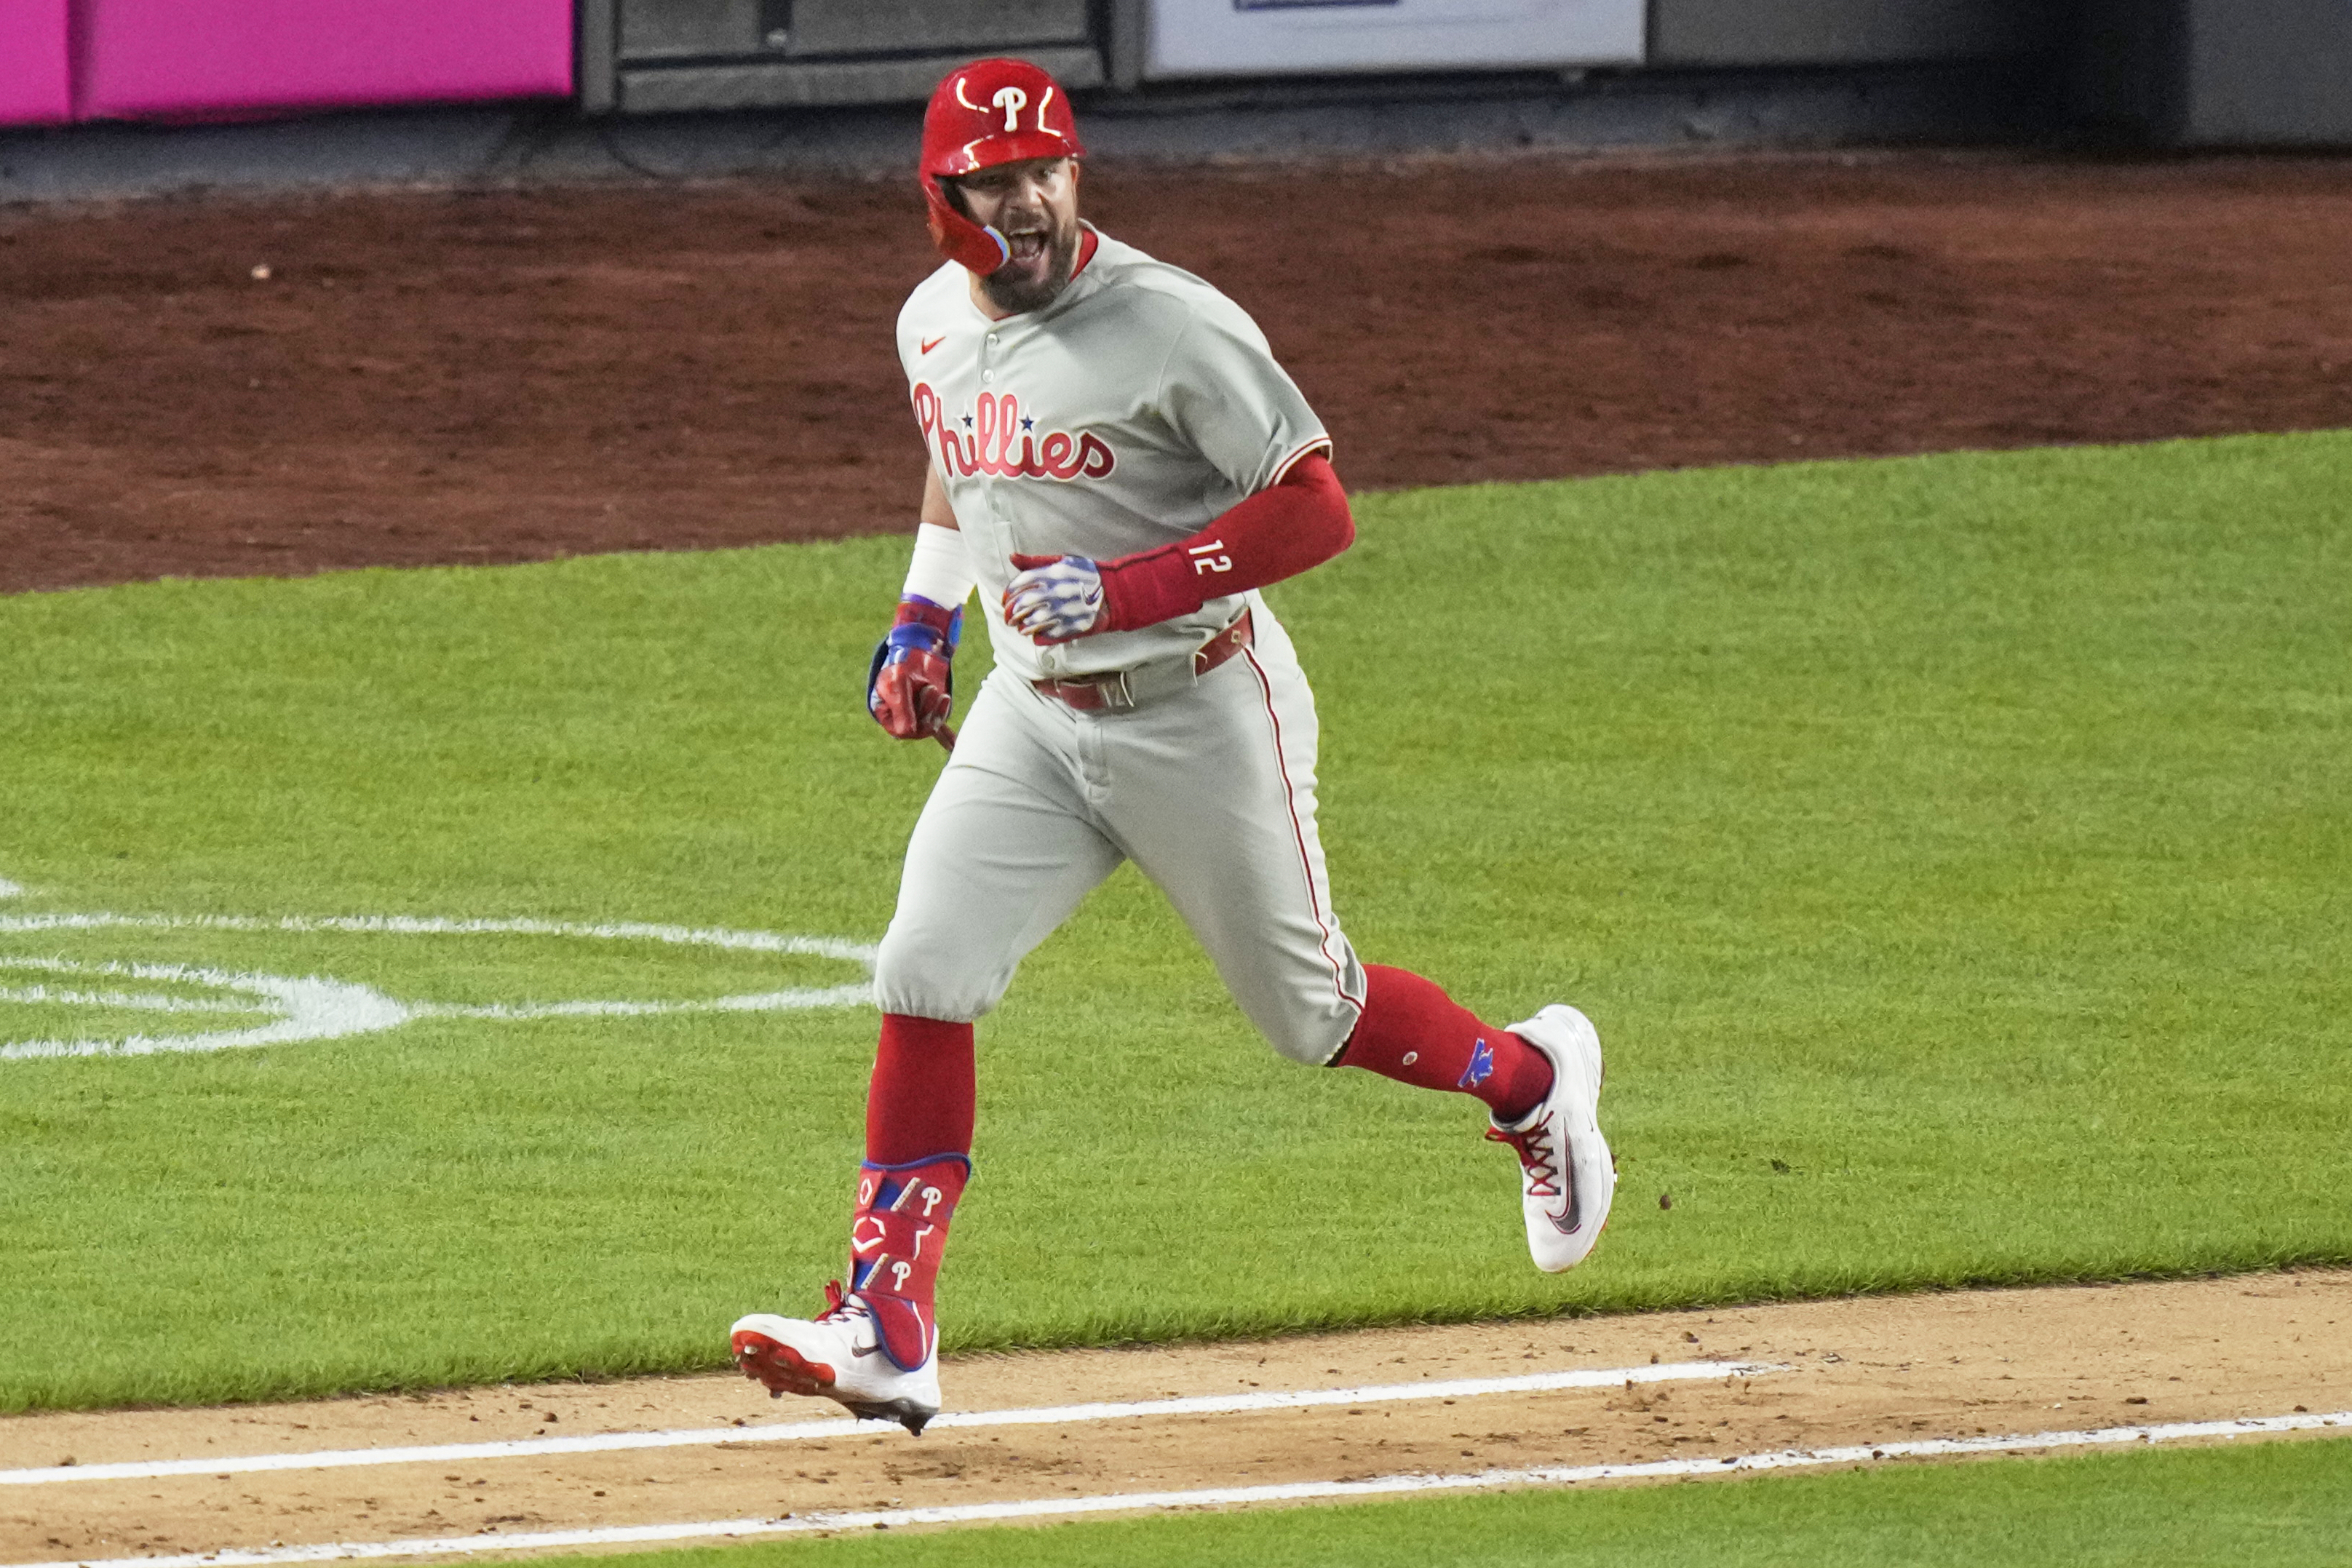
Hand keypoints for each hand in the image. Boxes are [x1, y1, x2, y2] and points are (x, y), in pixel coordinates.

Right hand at [867, 598, 959, 745]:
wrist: (917, 648)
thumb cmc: (901, 663)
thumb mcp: (897, 683)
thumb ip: (902, 708)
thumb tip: (908, 734)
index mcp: (886, 713)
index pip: (902, 732)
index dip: (915, 722)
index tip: (922, 703)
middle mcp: (900, 718)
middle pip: (919, 731)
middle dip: (928, 713)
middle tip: (931, 690)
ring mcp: (916, 715)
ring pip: (931, 726)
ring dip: (937, 710)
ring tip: (938, 692)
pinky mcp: (930, 710)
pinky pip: (938, 730)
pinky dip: (946, 738)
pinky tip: (953, 747)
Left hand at [1004, 553, 1103, 642]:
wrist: (1113, 593)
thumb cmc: (1085, 575)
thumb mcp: (1062, 562)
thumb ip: (1035, 562)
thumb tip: (1011, 557)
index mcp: (1053, 574)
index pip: (1021, 583)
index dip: (1009, 592)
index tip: (1006, 599)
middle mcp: (1056, 592)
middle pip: (1022, 604)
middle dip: (1010, 612)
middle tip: (1008, 617)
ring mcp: (1063, 611)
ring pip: (1032, 622)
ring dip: (1022, 626)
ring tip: (1020, 626)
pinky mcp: (1071, 626)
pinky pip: (1047, 634)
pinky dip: (1037, 635)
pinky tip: (1035, 633)